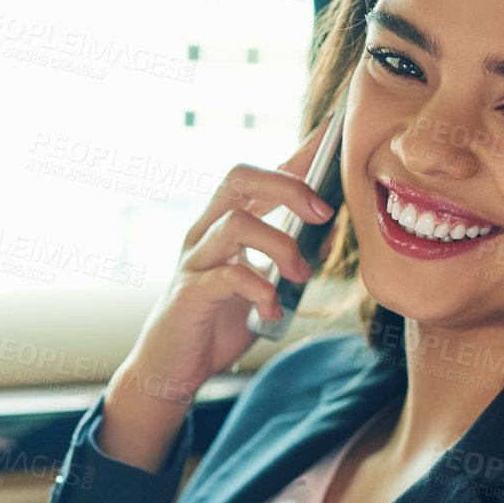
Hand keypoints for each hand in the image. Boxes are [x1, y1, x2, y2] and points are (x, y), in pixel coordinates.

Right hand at [96, 124, 338, 471]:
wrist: (171, 369)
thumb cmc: (216, 324)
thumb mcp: (260, 285)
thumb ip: (285, 260)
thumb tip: (327, 236)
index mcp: (223, 226)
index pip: (260, 177)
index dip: (296, 153)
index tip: (332, 132)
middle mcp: (204, 233)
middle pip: (239, 178)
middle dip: (288, 186)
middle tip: (322, 214)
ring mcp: (193, 261)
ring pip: (236, 222)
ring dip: (281, 245)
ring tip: (301, 275)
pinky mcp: (189, 293)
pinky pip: (228, 276)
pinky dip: (261, 290)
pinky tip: (274, 310)